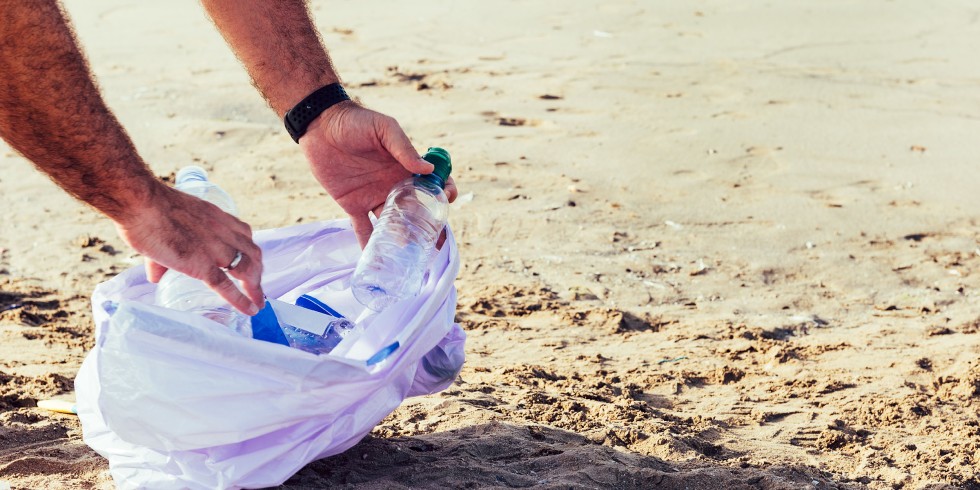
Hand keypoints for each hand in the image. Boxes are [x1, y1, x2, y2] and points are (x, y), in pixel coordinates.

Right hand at [114, 185, 264, 315]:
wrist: (141, 203)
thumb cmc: (146, 208)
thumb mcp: (168, 224)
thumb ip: (165, 254)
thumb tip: (155, 277)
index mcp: (216, 217)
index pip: (244, 233)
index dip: (250, 249)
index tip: (252, 261)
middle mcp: (223, 232)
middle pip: (252, 253)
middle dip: (258, 270)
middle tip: (257, 286)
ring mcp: (215, 249)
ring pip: (246, 269)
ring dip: (255, 286)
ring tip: (257, 300)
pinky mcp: (202, 265)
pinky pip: (227, 286)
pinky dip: (242, 299)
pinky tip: (250, 309)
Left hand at [298, 101, 457, 246]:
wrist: (319, 125)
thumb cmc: (355, 121)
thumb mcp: (384, 128)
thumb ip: (404, 148)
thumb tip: (428, 171)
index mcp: (404, 167)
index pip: (431, 183)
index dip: (443, 193)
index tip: (447, 200)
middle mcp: (393, 185)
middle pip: (417, 209)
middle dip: (429, 226)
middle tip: (437, 242)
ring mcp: (373, 197)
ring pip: (393, 224)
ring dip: (403, 240)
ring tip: (412, 258)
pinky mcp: (352, 205)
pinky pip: (363, 228)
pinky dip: (369, 245)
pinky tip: (377, 261)